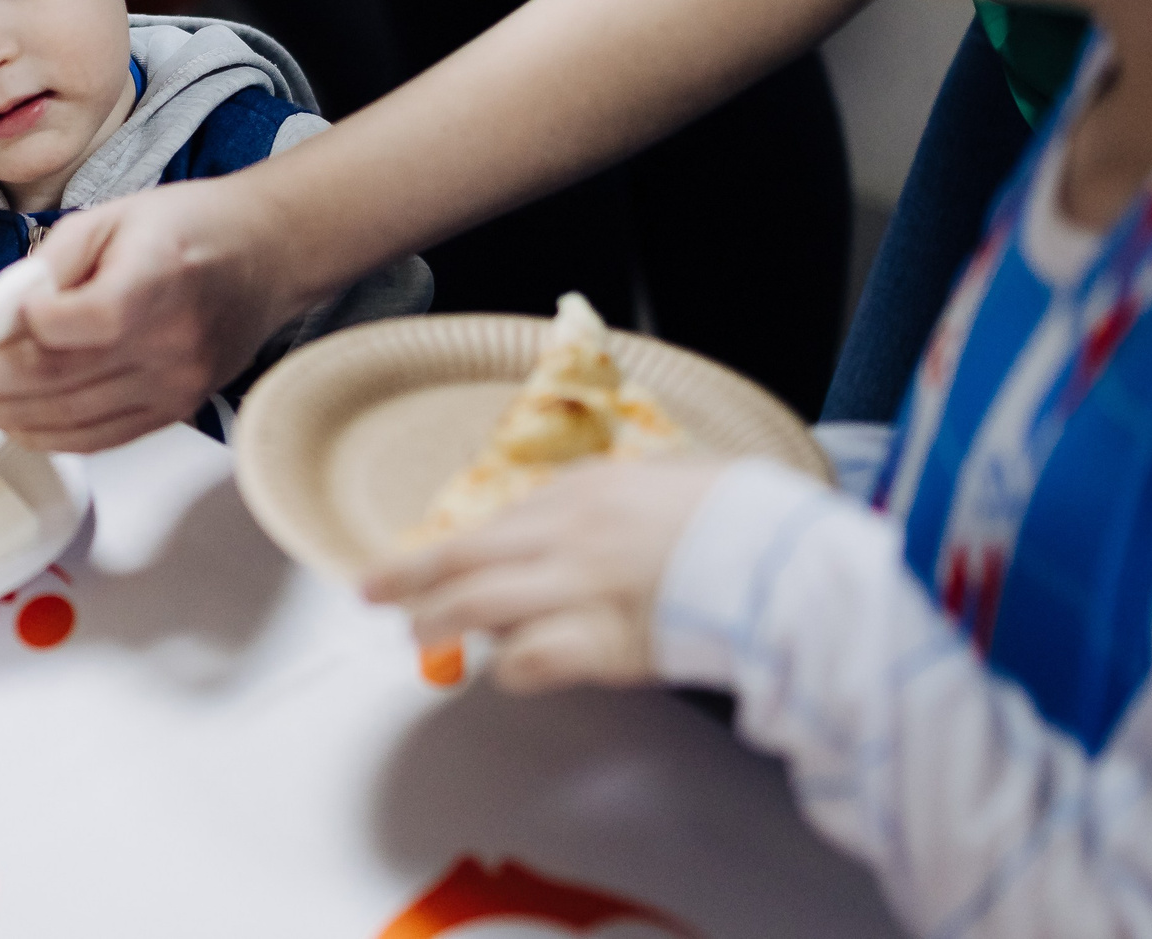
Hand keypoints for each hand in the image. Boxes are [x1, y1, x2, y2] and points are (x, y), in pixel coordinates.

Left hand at [0, 176, 305, 451]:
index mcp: (154, 281)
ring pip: (70, 422)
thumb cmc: (191, 226)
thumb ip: (50, 266)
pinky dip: (44, 434)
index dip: (3, 343)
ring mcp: (175, 386)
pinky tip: (6, 419)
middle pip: (54, 383)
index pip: (66, 329)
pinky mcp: (175, 410)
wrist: (269, 254)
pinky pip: (98, 439)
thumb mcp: (113, 215)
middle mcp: (169, 344)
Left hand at [363, 458, 728, 692]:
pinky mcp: (598, 644)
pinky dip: (510, 667)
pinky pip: (528, 660)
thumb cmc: (735, 516)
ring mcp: (577, 590)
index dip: (444, 547)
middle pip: (462, 560)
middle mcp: (567, 537)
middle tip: (374, 592)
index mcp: (584, 494)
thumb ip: (612, 499)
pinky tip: (505, 670)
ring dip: (440, 624)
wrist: (777, 558)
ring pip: (477, 608)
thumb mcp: (666, 480)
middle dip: (409, 578)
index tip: (417, 561)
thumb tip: (578, 515)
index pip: (492, 524)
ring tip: (419, 635)